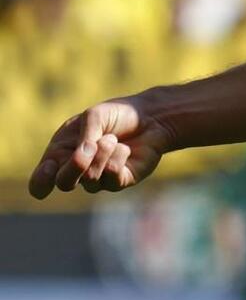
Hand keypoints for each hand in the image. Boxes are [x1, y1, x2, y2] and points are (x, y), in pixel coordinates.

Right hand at [29, 98, 175, 197]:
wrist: (150, 118)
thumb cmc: (116, 115)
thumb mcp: (94, 117)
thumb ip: (84, 135)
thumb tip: (82, 154)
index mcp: (61, 155)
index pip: (42, 181)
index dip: (40, 181)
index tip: (48, 168)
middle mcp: (78, 172)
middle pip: (64, 183)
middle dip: (75, 165)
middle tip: (89, 146)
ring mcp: (100, 179)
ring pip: (90, 179)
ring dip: (102, 154)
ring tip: (112, 138)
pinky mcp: (121, 182)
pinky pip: (112, 177)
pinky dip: (117, 158)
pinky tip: (124, 148)